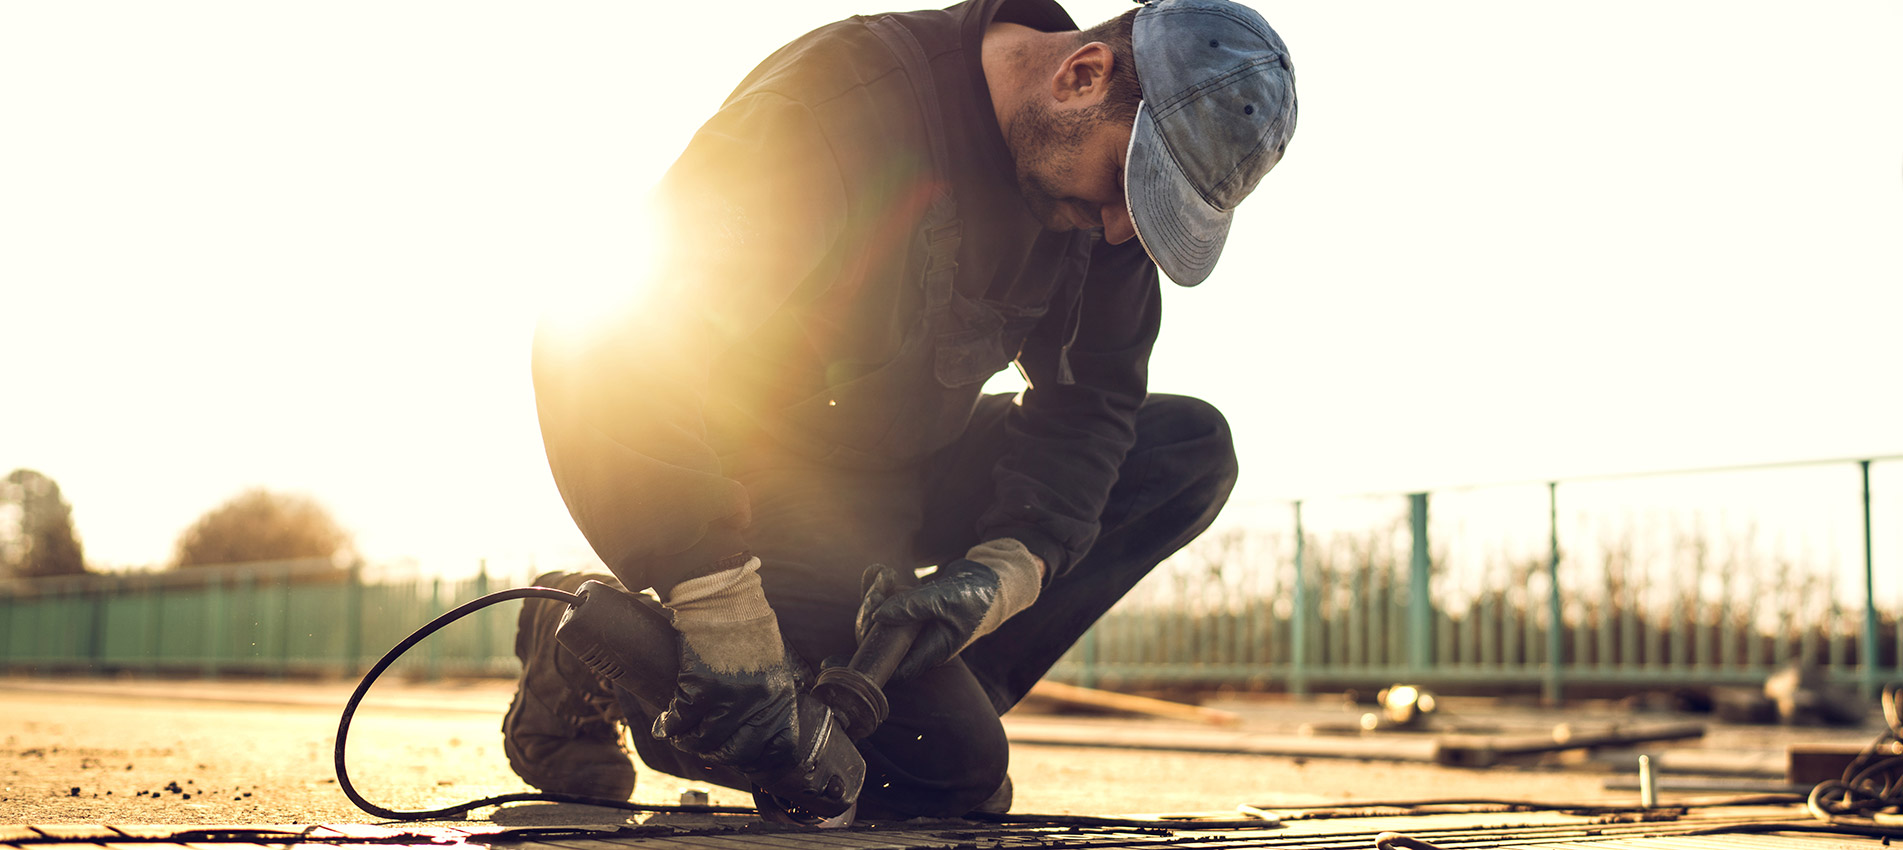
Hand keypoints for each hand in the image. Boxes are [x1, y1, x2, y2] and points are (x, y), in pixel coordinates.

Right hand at [653, 557, 799, 772]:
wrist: (723, 596)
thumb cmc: (746, 627)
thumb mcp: (772, 664)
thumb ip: (767, 697)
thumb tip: (753, 732)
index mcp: (781, 695)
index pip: (779, 747)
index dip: (758, 758)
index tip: (741, 756)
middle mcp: (760, 700)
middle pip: (738, 752)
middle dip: (717, 754)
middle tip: (704, 746)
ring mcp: (731, 695)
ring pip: (705, 740)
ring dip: (688, 741)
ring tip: (681, 735)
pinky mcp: (701, 685)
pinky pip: (681, 720)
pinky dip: (669, 725)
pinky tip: (665, 723)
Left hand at [862, 539, 1043, 681]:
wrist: (998, 579)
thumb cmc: (980, 595)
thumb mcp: (947, 599)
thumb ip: (913, 607)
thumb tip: (878, 615)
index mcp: (933, 650)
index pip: (897, 668)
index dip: (875, 661)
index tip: (860, 640)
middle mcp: (924, 641)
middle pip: (886, 640)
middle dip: (872, 620)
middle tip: (872, 596)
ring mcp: (920, 624)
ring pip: (886, 618)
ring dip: (877, 598)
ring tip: (879, 577)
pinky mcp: (918, 607)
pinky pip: (894, 601)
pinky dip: (885, 587)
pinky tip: (879, 571)